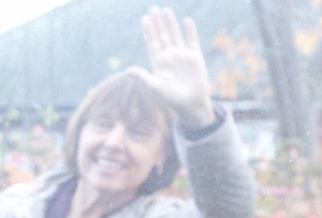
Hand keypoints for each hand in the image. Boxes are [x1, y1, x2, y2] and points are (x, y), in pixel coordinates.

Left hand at [132, 7, 213, 128]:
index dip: (148, 31)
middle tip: (152, 8)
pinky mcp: (195, 57)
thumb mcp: (155, 87)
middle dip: (157, 22)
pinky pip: (192, 41)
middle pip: (162, 35)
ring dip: (170, 23)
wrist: (190, 104)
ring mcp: (182, 55)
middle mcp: (169, 56)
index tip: (144, 19)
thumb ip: (143, 77)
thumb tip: (127, 70)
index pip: (152, 43)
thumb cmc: (171, 98)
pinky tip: (186, 21)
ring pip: (175, 35)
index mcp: (158, 62)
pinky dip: (190, 31)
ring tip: (165, 10)